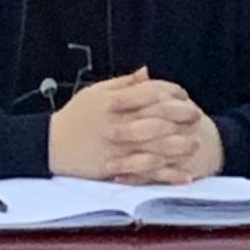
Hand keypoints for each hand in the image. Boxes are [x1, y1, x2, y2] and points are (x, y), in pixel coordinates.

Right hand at [49, 71, 224, 183]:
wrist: (51, 145)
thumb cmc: (73, 116)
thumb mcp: (94, 92)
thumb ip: (123, 84)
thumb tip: (147, 72)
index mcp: (116, 102)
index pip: (151, 93)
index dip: (172, 93)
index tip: (185, 96)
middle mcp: (121, 123)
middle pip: (159, 118)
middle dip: (182, 118)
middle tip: (198, 118)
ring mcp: (120, 147)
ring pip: (158, 147)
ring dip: (180, 146)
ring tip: (197, 145)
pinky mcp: (118, 167)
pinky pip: (148, 173)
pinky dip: (168, 175)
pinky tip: (184, 176)